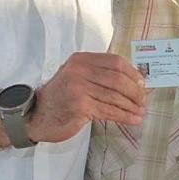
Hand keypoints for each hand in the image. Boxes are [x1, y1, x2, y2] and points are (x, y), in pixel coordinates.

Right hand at [27, 52, 146, 142]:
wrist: (35, 115)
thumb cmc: (60, 97)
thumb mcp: (76, 77)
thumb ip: (98, 74)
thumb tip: (132, 79)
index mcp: (81, 59)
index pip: (115, 61)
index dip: (132, 73)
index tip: (142, 83)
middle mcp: (80, 70)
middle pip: (118, 79)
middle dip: (134, 91)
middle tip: (143, 100)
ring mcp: (79, 88)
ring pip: (115, 96)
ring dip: (131, 106)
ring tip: (140, 112)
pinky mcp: (80, 106)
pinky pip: (108, 110)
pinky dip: (124, 116)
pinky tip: (132, 120)